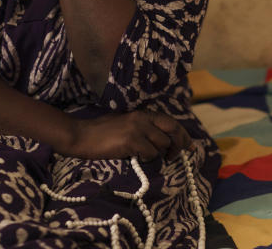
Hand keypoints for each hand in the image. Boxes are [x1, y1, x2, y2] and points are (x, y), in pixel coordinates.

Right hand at [60, 110, 191, 160]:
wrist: (81, 135)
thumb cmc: (101, 133)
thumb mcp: (126, 124)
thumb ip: (143, 128)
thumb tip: (163, 141)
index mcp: (142, 113)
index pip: (171, 122)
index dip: (183, 135)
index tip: (190, 146)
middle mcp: (143, 118)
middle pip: (173, 130)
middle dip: (179, 145)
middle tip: (175, 156)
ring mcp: (137, 128)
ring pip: (162, 144)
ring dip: (158, 154)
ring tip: (146, 156)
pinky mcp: (131, 140)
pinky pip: (150, 153)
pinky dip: (147, 159)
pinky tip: (135, 157)